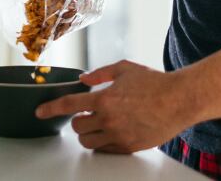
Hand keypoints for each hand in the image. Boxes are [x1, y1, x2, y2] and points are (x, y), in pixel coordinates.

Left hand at [35, 60, 200, 152]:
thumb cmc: (154, 83)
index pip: (69, 105)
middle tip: (86, 114)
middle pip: (77, 128)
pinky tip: (112, 131)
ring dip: (88, 134)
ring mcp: (119, 135)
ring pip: (89, 142)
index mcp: (105, 98)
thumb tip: (83, 79)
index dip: (51, 109)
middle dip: (77, 121)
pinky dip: (103, 142)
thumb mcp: (124, 69)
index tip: (40, 112)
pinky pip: (106, 150)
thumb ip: (100, 74)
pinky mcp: (129, 147)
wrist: (179, 100)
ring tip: (98, 124)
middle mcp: (109, 119)